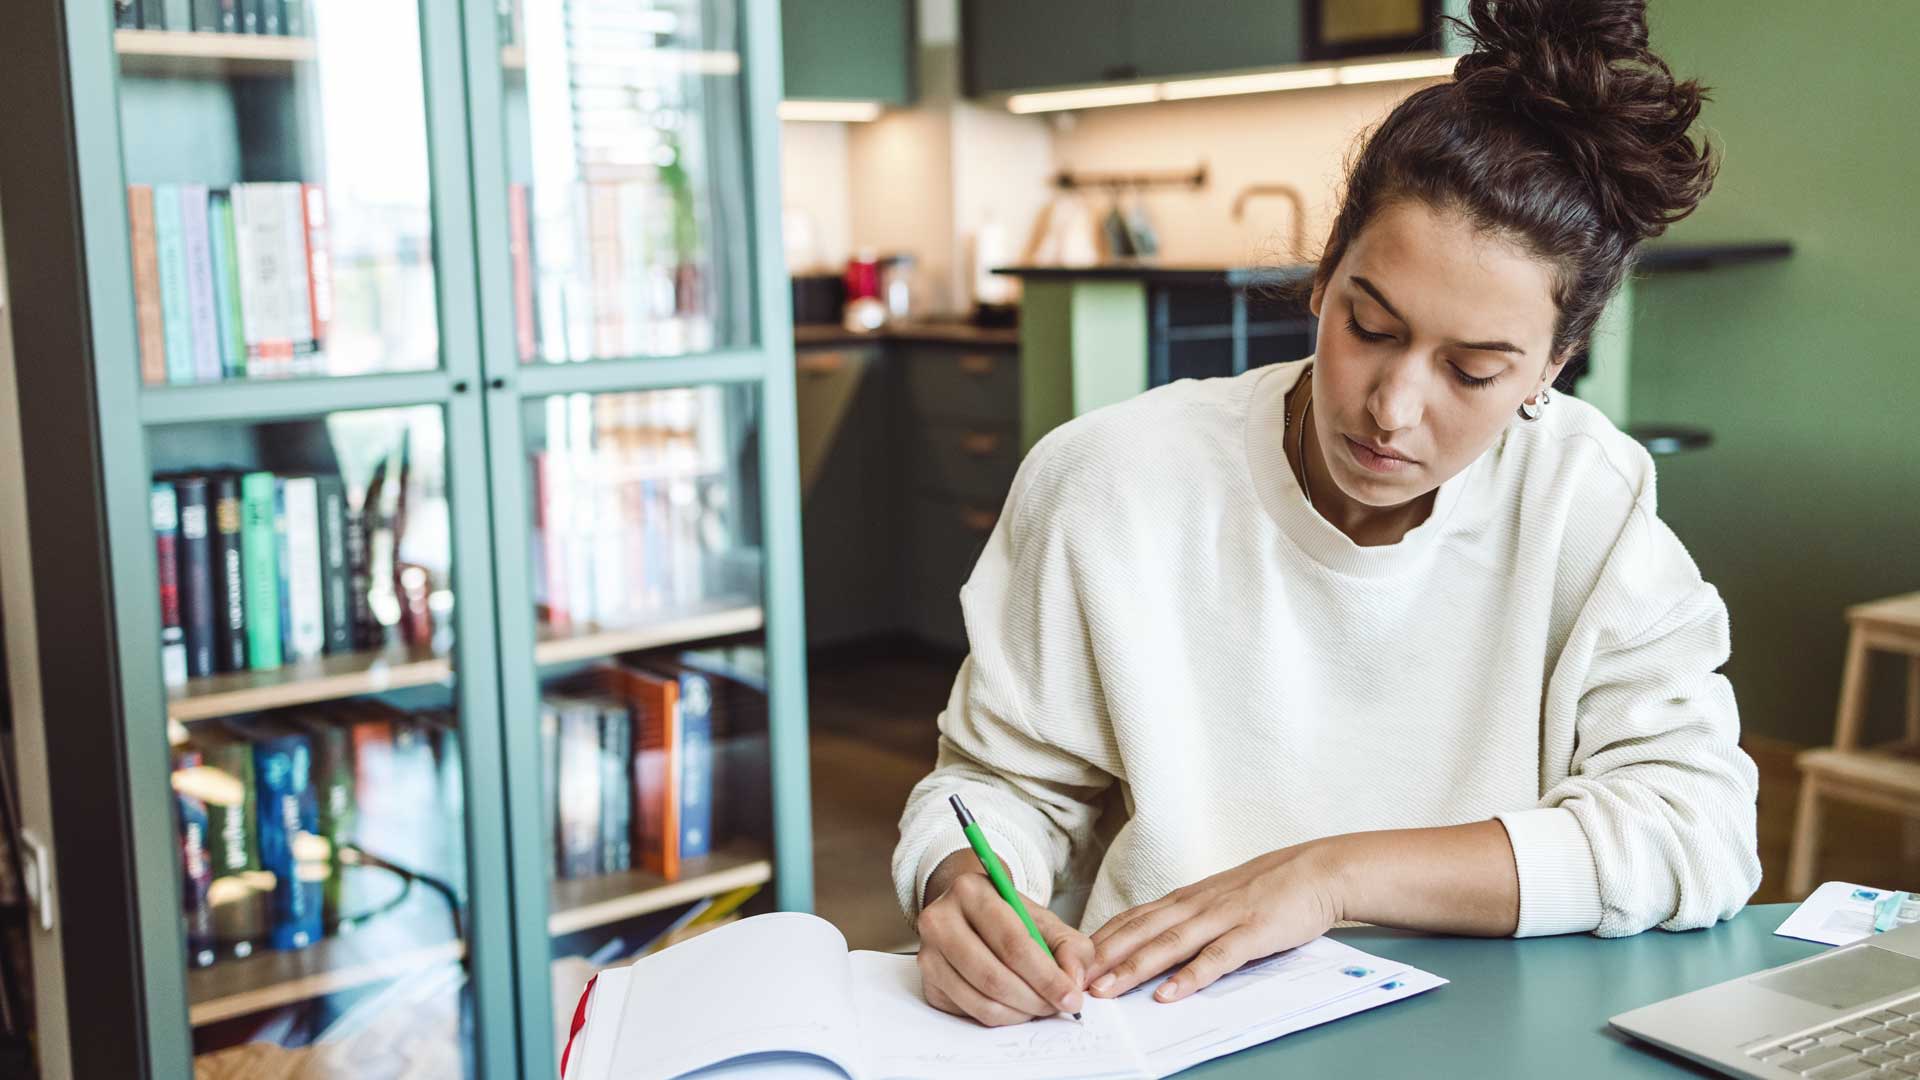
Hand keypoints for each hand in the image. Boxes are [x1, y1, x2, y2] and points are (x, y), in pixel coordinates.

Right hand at [916, 850, 1094, 1026]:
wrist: (972, 916)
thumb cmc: (1011, 919)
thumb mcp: (1045, 921)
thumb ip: (1071, 947)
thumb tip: (1073, 982)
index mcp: (971, 891)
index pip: (1012, 942)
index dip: (1046, 976)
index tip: (1071, 998)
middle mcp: (940, 919)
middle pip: (993, 976)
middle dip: (1034, 1000)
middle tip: (1058, 1007)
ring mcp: (928, 954)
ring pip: (980, 1000)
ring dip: (1019, 1013)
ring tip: (1040, 1006)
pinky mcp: (928, 983)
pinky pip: (969, 1012)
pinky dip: (1001, 1018)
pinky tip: (1016, 1006)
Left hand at [1085, 843, 1342, 1002]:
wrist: (1318, 871)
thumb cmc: (1268, 889)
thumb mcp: (1219, 899)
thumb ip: (1188, 919)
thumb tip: (1154, 942)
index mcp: (1186, 899)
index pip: (1133, 918)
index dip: (1101, 939)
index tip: (1071, 958)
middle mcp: (1196, 905)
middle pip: (1141, 931)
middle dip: (1104, 957)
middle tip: (1072, 979)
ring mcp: (1223, 918)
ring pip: (1169, 944)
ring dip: (1134, 968)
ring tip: (1107, 990)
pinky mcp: (1251, 932)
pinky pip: (1216, 958)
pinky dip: (1190, 976)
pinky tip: (1169, 994)